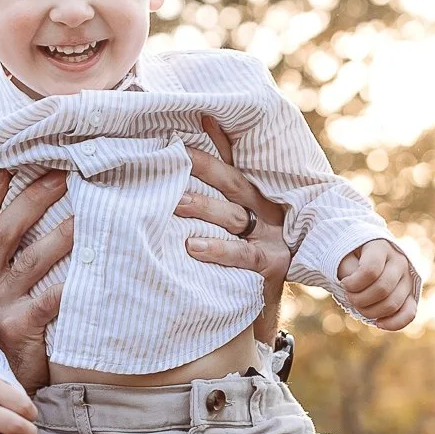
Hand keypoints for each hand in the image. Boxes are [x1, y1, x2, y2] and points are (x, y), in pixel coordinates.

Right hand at [0, 169, 71, 391]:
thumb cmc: (1, 340)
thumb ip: (3, 272)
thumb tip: (38, 229)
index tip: (9, 162)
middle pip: (6, 232)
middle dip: (33, 199)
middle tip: (65, 175)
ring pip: (32, 261)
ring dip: (61, 234)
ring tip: (89, 213)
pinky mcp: (19, 330)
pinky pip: (50, 302)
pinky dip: (71, 286)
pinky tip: (92, 273)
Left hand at [176, 116, 290, 343]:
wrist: (258, 318)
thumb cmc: (234, 273)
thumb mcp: (223, 238)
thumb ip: (204, 214)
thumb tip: (161, 190)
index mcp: (256, 202)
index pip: (233, 166)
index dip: (219, 141)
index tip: (199, 115)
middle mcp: (266, 215)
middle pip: (232, 182)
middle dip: (204, 166)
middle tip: (171, 152)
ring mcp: (272, 239)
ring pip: (234, 216)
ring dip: (203, 207)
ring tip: (173, 201)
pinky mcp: (273, 266)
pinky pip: (242, 256)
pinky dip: (217, 250)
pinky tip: (192, 247)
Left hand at [336, 239, 418, 329]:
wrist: (367, 256)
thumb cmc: (352, 258)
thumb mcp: (345, 257)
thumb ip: (349, 270)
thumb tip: (359, 290)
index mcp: (381, 247)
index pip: (370, 270)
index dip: (353, 284)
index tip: (344, 283)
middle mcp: (399, 261)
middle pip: (382, 289)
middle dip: (359, 299)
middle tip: (349, 296)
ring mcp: (408, 279)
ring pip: (392, 304)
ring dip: (369, 312)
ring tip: (358, 305)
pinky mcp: (411, 295)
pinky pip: (409, 314)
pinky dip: (393, 323)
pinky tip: (378, 324)